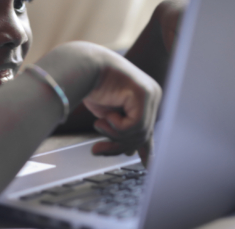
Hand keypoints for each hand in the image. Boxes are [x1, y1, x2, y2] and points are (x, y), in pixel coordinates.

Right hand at [81, 50, 160, 164]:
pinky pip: (135, 125)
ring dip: (114, 134)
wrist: (81, 67)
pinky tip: (104, 116)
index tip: (147, 166)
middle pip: (143, 136)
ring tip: (98, 123)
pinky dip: (115, 126)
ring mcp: (152, 94)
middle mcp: (153, 96)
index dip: (146, 151)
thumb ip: (121, 131)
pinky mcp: (145, 95)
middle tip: (97, 149)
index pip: (147, 130)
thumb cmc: (90, 88)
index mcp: (147, 100)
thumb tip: (131, 152)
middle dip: (118, 146)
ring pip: (139, 133)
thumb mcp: (108, 115)